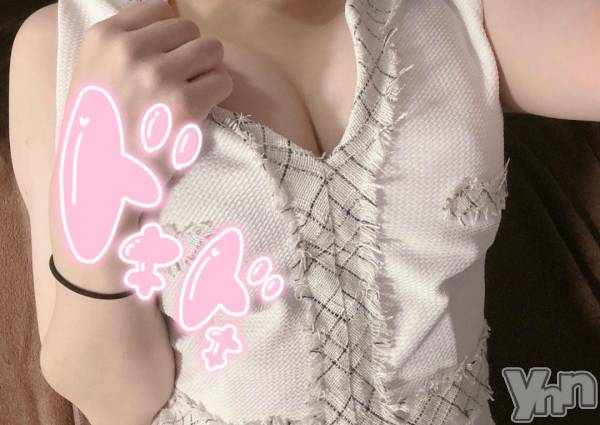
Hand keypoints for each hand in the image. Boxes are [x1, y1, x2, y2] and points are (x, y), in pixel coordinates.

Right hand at [49, 0, 232, 291]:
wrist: (103, 185)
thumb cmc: (99, 133)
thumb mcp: (94, 74)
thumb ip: (124, 45)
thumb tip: (171, 16)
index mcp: (103, 37)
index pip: (160, 8)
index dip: (171, 35)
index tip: (167, 58)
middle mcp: (129, 50)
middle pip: (190, 29)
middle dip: (192, 54)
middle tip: (180, 84)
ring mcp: (158, 76)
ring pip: (212, 51)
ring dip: (208, 73)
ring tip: (189, 97)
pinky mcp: (185, 105)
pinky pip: (224, 81)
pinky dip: (217, 96)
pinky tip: (197, 115)